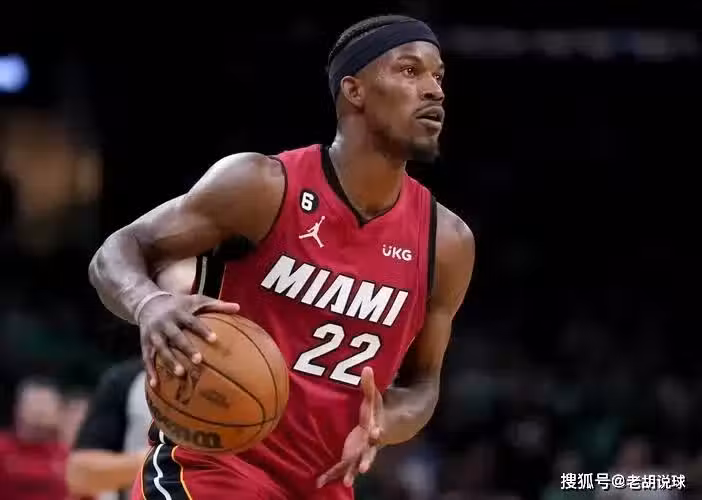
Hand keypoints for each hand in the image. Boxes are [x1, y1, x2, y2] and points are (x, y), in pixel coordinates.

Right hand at [138, 293, 239, 386]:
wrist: (148, 304)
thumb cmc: (180, 304)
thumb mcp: (196, 300)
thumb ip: (216, 305)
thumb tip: (238, 307)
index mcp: (179, 312)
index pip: (192, 321)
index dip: (202, 330)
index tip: (214, 339)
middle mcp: (165, 323)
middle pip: (176, 336)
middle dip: (186, 348)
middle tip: (199, 361)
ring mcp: (154, 334)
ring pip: (161, 349)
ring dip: (170, 361)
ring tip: (181, 374)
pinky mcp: (144, 343)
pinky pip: (147, 358)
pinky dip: (150, 371)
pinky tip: (156, 385)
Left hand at [317, 366, 383, 488]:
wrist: (379, 429)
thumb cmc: (374, 411)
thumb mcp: (372, 397)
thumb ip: (369, 385)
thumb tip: (367, 367)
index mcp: (374, 429)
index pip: (377, 431)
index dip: (377, 433)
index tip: (377, 434)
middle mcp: (368, 445)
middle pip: (368, 454)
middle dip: (366, 461)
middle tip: (364, 469)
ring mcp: (359, 454)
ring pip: (354, 466)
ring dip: (349, 473)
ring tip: (346, 482)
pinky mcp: (349, 458)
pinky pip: (339, 468)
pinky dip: (330, 476)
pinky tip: (319, 483)